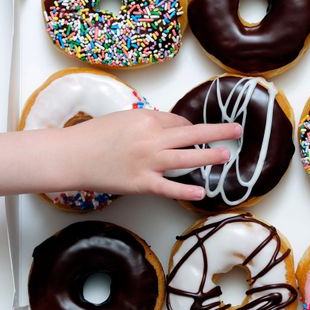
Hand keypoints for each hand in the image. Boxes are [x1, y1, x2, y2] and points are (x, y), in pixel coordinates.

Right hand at [60, 109, 240, 200]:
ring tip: (227, 155)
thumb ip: (149, 122)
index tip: (193, 133)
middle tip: (237, 130)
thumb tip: (172, 128)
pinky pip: (168, 188)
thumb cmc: (94, 135)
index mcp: (147, 119)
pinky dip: (185, 191)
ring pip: (187, 159)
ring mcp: (148, 163)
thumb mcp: (124, 118)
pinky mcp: (141, 183)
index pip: (179, 122)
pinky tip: (201, 191)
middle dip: (218, 132)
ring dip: (210, 157)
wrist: (71, 155)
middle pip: (193, 134)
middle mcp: (152, 139)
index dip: (189, 128)